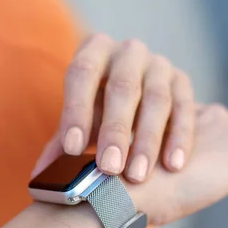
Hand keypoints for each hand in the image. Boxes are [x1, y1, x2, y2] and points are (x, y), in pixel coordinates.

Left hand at [32, 33, 194, 182]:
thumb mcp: (81, 120)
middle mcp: (128, 51)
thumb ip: (62, 144)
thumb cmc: (99, 109)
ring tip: (136, 175)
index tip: (73, 149)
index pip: (82, 73)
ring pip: (157, 100)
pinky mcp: (182, 81)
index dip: (77, 110)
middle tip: (108, 168)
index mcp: (94, 51)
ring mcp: (159, 64)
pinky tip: (173, 165)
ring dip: (147, 140)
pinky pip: (186, 108)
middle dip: (115, 131)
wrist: (137, 94)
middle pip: (122, 88)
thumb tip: (41, 176)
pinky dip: (179, 138)